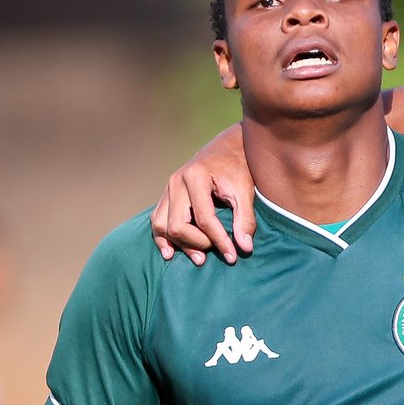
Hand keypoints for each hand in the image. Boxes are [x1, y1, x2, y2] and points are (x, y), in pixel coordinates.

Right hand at [150, 125, 254, 264]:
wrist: (228, 146)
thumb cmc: (238, 167)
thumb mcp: (245, 191)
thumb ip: (245, 219)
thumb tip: (245, 248)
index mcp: (195, 177)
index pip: (204, 219)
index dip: (219, 241)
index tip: (233, 256)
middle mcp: (176, 182)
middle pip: (178, 225)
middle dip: (198, 243)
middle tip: (219, 251)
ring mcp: (168, 188)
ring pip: (161, 224)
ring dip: (179, 244)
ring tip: (199, 258)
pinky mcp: (167, 194)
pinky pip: (157, 219)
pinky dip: (162, 237)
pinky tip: (170, 253)